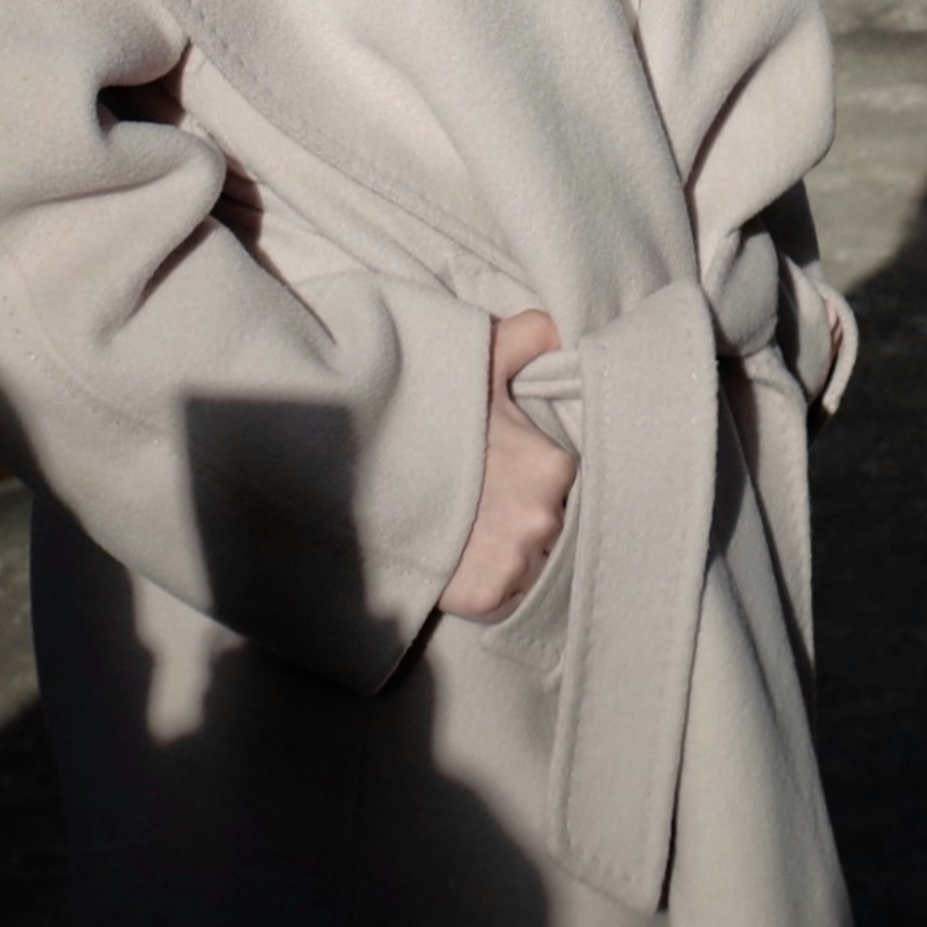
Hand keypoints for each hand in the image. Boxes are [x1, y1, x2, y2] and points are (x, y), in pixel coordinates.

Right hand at [440, 310, 575, 620]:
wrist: (361, 475)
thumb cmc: (428, 414)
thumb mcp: (480, 359)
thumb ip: (529, 336)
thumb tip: (561, 330)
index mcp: (555, 465)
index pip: (565, 479)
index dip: (537, 474)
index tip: (507, 469)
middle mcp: (544, 518)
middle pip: (551, 521)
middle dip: (525, 511)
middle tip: (485, 499)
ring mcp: (515, 562)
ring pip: (533, 560)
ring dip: (512, 551)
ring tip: (472, 529)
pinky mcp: (485, 597)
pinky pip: (506, 595)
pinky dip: (489, 582)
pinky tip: (463, 557)